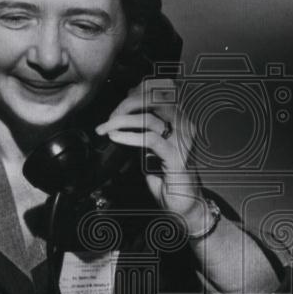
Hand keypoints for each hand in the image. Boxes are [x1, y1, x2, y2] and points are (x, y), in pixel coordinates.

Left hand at [95, 78, 206, 232]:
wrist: (185, 204)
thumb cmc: (168, 177)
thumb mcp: (153, 146)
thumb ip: (145, 128)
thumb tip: (125, 112)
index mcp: (181, 118)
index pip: (162, 89)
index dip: (138, 90)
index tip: (120, 103)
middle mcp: (185, 124)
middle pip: (155, 97)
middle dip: (127, 103)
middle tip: (109, 118)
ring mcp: (183, 140)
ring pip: (150, 116)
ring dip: (123, 120)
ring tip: (107, 128)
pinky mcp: (177, 156)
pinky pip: (150, 138)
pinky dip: (128, 136)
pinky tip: (115, 138)